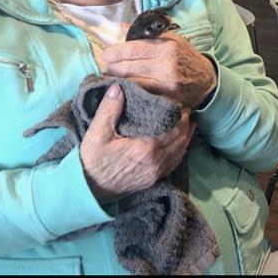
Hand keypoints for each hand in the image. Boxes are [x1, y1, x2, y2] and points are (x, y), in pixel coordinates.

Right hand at [80, 84, 196, 201]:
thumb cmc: (92, 161)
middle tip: (188, 112)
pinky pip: (174, 164)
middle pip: (180, 140)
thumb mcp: (96, 133)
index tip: (183, 105)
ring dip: (186, 138)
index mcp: (146, 148)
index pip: (173, 129)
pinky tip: (180, 146)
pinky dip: (180, 152)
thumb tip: (118, 87)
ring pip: (180, 153)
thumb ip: (109, 109)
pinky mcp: (153, 180)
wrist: (88, 190)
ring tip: (189, 125)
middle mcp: (156, 161)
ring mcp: (156, 173)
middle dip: (186, 125)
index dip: (181, 117)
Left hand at [101, 32, 215, 108]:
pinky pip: (141, 93)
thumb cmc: (187, 58)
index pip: (134, 47)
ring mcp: (166, 83)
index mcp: (168, 46)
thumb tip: (121, 28)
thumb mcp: (172, 40)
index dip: (116, 52)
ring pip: (132, 81)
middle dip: (112, 67)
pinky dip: (129, 90)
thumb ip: (147, 34)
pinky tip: (122, 88)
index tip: (105, 54)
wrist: (207, 82)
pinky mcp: (166, 97)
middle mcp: (167, 64)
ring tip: (109, 77)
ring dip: (117, 80)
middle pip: (130, 66)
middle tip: (104, 66)